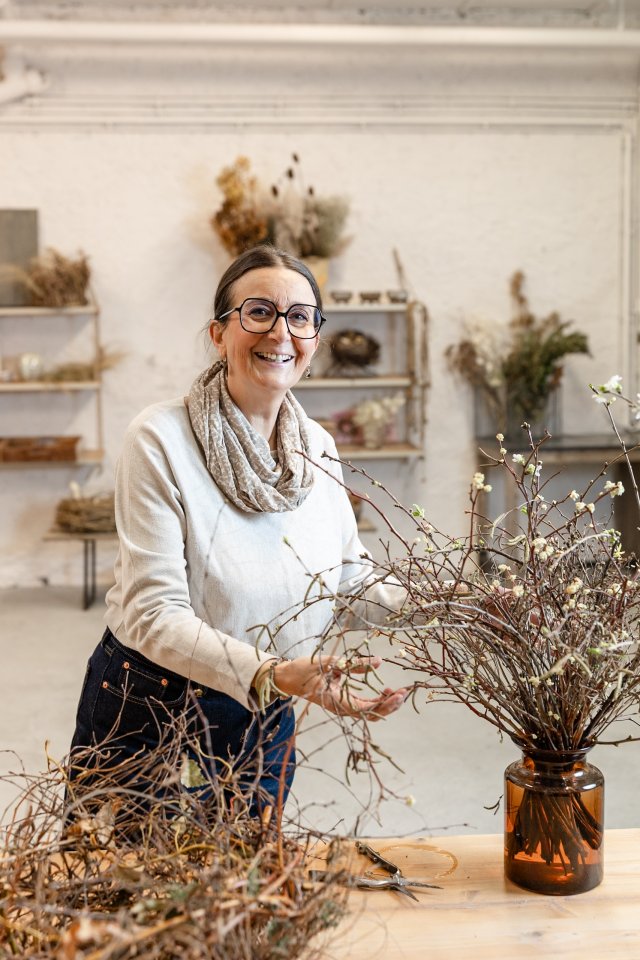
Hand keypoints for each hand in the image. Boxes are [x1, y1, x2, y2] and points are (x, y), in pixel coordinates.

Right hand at [274, 654, 406, 720]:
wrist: (286, 677)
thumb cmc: (303, 670)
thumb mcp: (329, 663)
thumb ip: (354, 663)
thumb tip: (379, 661)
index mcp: (337, 702)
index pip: (367, 709)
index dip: (385, 703)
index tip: (398, 693)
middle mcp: (341, 709)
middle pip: (372, 715)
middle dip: (390, 705)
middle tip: (405, 692)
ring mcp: (342, 706)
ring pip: (369, 712)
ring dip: (386, 704)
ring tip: (399, 692)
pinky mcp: (342, 701)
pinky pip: (363, 706)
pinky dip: (376, 700)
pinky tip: (385, 690)